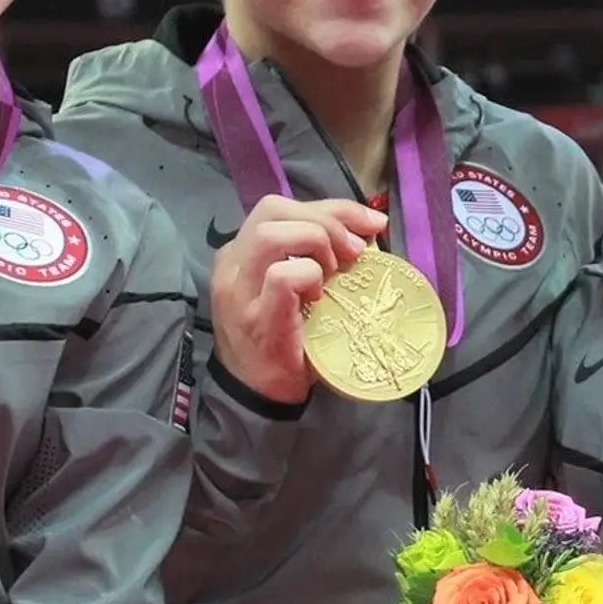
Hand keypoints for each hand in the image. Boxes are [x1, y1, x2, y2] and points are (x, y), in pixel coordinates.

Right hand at [207, 196, 387, 404]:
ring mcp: (239, 291)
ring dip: (315, 243)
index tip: (370, 223)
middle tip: (355, 250)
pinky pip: (281, 277)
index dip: (331, 208)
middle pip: (272, 209)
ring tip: (336, 271)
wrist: (259, 396)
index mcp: (241, 253)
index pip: (281, 207)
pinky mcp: (255, 319)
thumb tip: (365, 233)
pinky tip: (320, 297)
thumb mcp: (297, 288)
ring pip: (269, 234)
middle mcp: (233, 265)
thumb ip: (316, 256)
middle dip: (326, 220)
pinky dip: (310, 276)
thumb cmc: (286, 339)